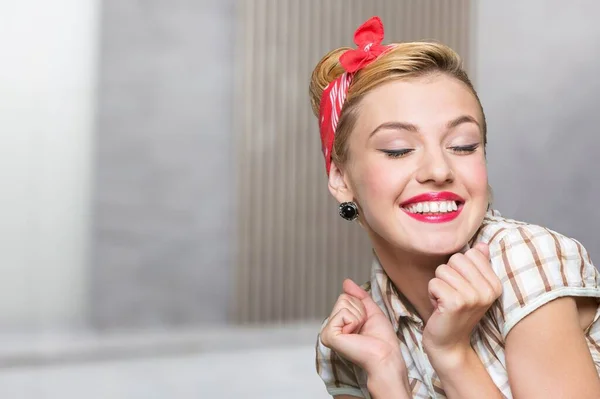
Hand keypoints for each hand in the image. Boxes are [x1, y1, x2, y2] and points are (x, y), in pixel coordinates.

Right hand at [320, 279, 405, 376]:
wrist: (385, 355)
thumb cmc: (381, 339)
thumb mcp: (371, 310)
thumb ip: (358, 295)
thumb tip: (346, 282)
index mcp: (339, 323)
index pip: (345, 297)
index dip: (360, 307)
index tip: (365, 323)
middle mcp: (331, 327)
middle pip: (343, 298)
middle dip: (359, 310)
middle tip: (363, 328)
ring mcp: (328, 332)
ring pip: (343, 303)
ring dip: (358, 316)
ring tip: (359, 332)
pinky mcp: (329, 336)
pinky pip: (342, 313)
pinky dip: (353, 321)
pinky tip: (354, 335)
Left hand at [422, 243, 502, 366]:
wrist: (449, 344)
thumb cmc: (457, 312)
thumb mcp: (472, 288)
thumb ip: (478, 266)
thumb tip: (482, 244)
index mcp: (495, 285)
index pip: (470, 254)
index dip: (459, 269)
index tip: (461, 287)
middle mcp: (488, 291)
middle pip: (455, 259)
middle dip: (447, 275)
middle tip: (451, 295)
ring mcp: (473, 297)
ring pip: (442, 270)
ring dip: (438, 286)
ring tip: (446, 302)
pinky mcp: (455, 303)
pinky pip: (434, 283)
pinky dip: (432, 294)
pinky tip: (440, 308)